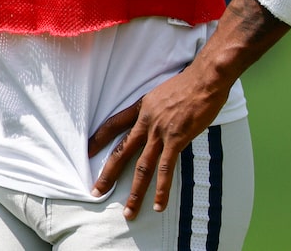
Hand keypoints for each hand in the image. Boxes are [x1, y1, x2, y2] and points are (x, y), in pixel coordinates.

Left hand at [88, 68, 227, 218]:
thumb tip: (159, 119)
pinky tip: (158, 205)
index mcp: (142, 108)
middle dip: (108, 174)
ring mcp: (160, 132)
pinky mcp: (177, 140)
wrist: (204, 79)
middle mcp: (146, 122)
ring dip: (135, 192)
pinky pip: (166, 168)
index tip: (86, 151)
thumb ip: (157, 109)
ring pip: (142, 167)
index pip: (113, 124)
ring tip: (129, 211)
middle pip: (121, 151)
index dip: (98, 139)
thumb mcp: (163, 93)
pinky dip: (162, 189)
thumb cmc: (189, 83)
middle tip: (96, 191)